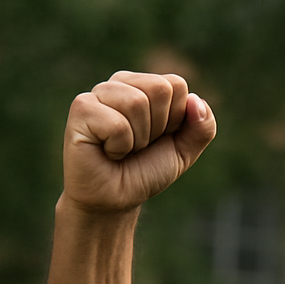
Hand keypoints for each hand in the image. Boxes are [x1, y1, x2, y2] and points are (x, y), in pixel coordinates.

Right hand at [61, 71, 215, 214]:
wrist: (114, 200)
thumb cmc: (143, 172)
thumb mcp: (183, 152)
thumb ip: (202, 128)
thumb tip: (196, 100)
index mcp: (143, 85)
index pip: (176, 85)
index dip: (174, 120)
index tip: (156, 139)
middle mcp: (120, 83)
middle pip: (159, 90)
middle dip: (156, 128)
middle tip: (137, 146)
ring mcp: (98, 93)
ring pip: (137, 103)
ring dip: (137, 140)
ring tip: (121, 149)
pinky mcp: (81, 108)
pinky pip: (117, 123)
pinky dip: (119, 147)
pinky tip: (106, 152)